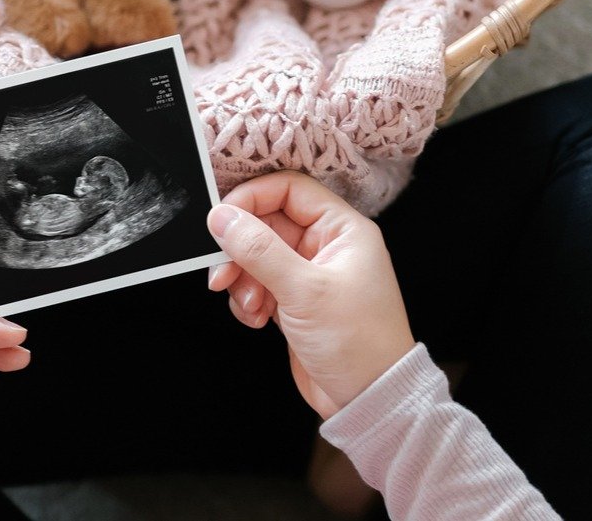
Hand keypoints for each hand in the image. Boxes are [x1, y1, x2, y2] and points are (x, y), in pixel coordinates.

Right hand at [205, 172, 415, 418]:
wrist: (369, 401)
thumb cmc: (356, 343)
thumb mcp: (304, 291)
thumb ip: (259, 249)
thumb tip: (221, 218)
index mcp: (342, 230)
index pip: (289, 190)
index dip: (251, 199)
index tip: (221, 221)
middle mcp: (327, 246)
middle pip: (268, 224)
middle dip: (241, 249)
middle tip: (222, 274)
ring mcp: (311, 275)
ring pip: (259, 256)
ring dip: (244, 279)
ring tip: (249, 306)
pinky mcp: (297, 302)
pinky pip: (260, 285)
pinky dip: (250, 300)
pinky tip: (257, 320)